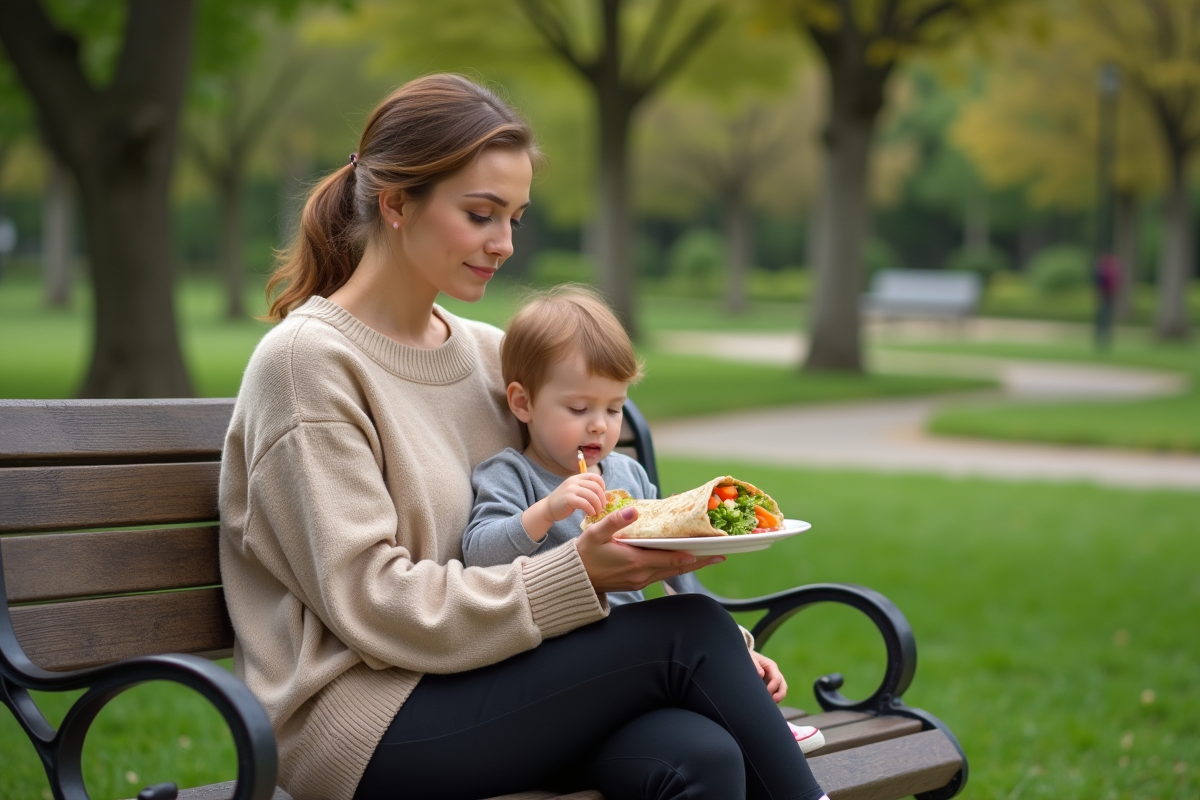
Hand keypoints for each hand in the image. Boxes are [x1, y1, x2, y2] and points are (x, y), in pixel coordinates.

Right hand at [545, 472, 606, 521]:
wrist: (547, 508)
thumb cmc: (563, 501)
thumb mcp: (574, 490)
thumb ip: (585, 489)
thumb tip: (602, 494)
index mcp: (577, 478)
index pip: (595, 477)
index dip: (602, 486)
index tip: (602, 496)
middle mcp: (574, 481)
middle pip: (596, 487)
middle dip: (602, 498)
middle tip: (602, 507)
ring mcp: (570, 489)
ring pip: (592, 496)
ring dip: (598, 506)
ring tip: (597, 512)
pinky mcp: (568, 499)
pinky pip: (585, 504)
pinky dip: (591, 509)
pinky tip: (591, 514)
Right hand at [576, 506, 724, 592]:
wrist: (573, 579)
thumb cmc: (583, 554)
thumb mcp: (596, 533)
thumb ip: (616, 521)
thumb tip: (634, 509)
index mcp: (635, 562)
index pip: (670, 559)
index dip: (691, 555)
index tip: (709, 551)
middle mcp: (641, 575)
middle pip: (677, 568)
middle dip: (699, 562)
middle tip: (719, 556)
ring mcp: (639, 581)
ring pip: (670, 573)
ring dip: (689, 566)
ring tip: (707, 558)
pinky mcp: (635, 583)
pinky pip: (661, 575)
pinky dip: (675, 568)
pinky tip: (682, 562)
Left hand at [750, 650, 786, 702]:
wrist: (745, 658)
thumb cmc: (748, 657)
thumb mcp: (750, 658)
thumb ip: (755, 664)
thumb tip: (761, 673)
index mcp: (771, 666)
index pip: (777, 678)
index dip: (773, 686)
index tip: (766, 692)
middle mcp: (774, 673)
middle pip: (783, 685)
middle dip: (780, 694)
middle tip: (774, 701)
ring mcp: (773, 680)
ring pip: (781, 691)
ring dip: (778, 698)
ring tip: (771, 704)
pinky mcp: (769, 686)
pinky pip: (775, 694)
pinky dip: (773, 699)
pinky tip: (767, 704)